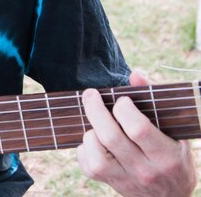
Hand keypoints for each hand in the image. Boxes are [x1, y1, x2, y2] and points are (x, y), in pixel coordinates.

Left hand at [77, 71, 197, 196]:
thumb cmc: (173, 157)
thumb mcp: (174, 132)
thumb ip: (154, 102)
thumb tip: (135, 75)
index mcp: (166, 156)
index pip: (138, 129)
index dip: (125, 109)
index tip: (122, 100)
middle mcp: (145, 170)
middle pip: (111, 138)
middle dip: (96, 110)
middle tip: (91, 94)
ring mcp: (125, 180)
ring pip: (96, 156)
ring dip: (91, 133)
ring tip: (97, 124)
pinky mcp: (109, 184)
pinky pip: (88, 166)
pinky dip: (85, 149)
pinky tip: (94, 140)